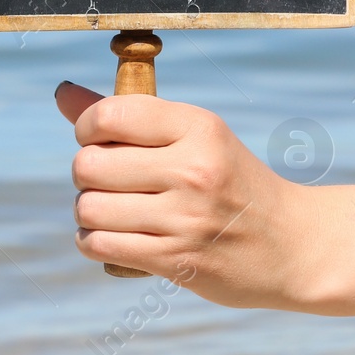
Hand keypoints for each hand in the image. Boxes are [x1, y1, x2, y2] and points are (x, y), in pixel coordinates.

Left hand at [57, 80, 346, 311]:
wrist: (293, 245)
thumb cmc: (232, 184)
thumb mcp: (195, 138)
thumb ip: (128, 116)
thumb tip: (62, 95)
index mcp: (198, 127)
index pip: (108, 115)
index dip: (87, 129)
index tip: (100, 140)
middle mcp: (192, 169)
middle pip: (89, 165)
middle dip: (87, 175)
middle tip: (110, 182)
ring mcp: (185, 217)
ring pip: (88, 208)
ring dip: (88, 212)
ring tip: (112, 212)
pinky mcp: (177, 260)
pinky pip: (99, 244)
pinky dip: (93, 241)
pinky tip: (114, 236)